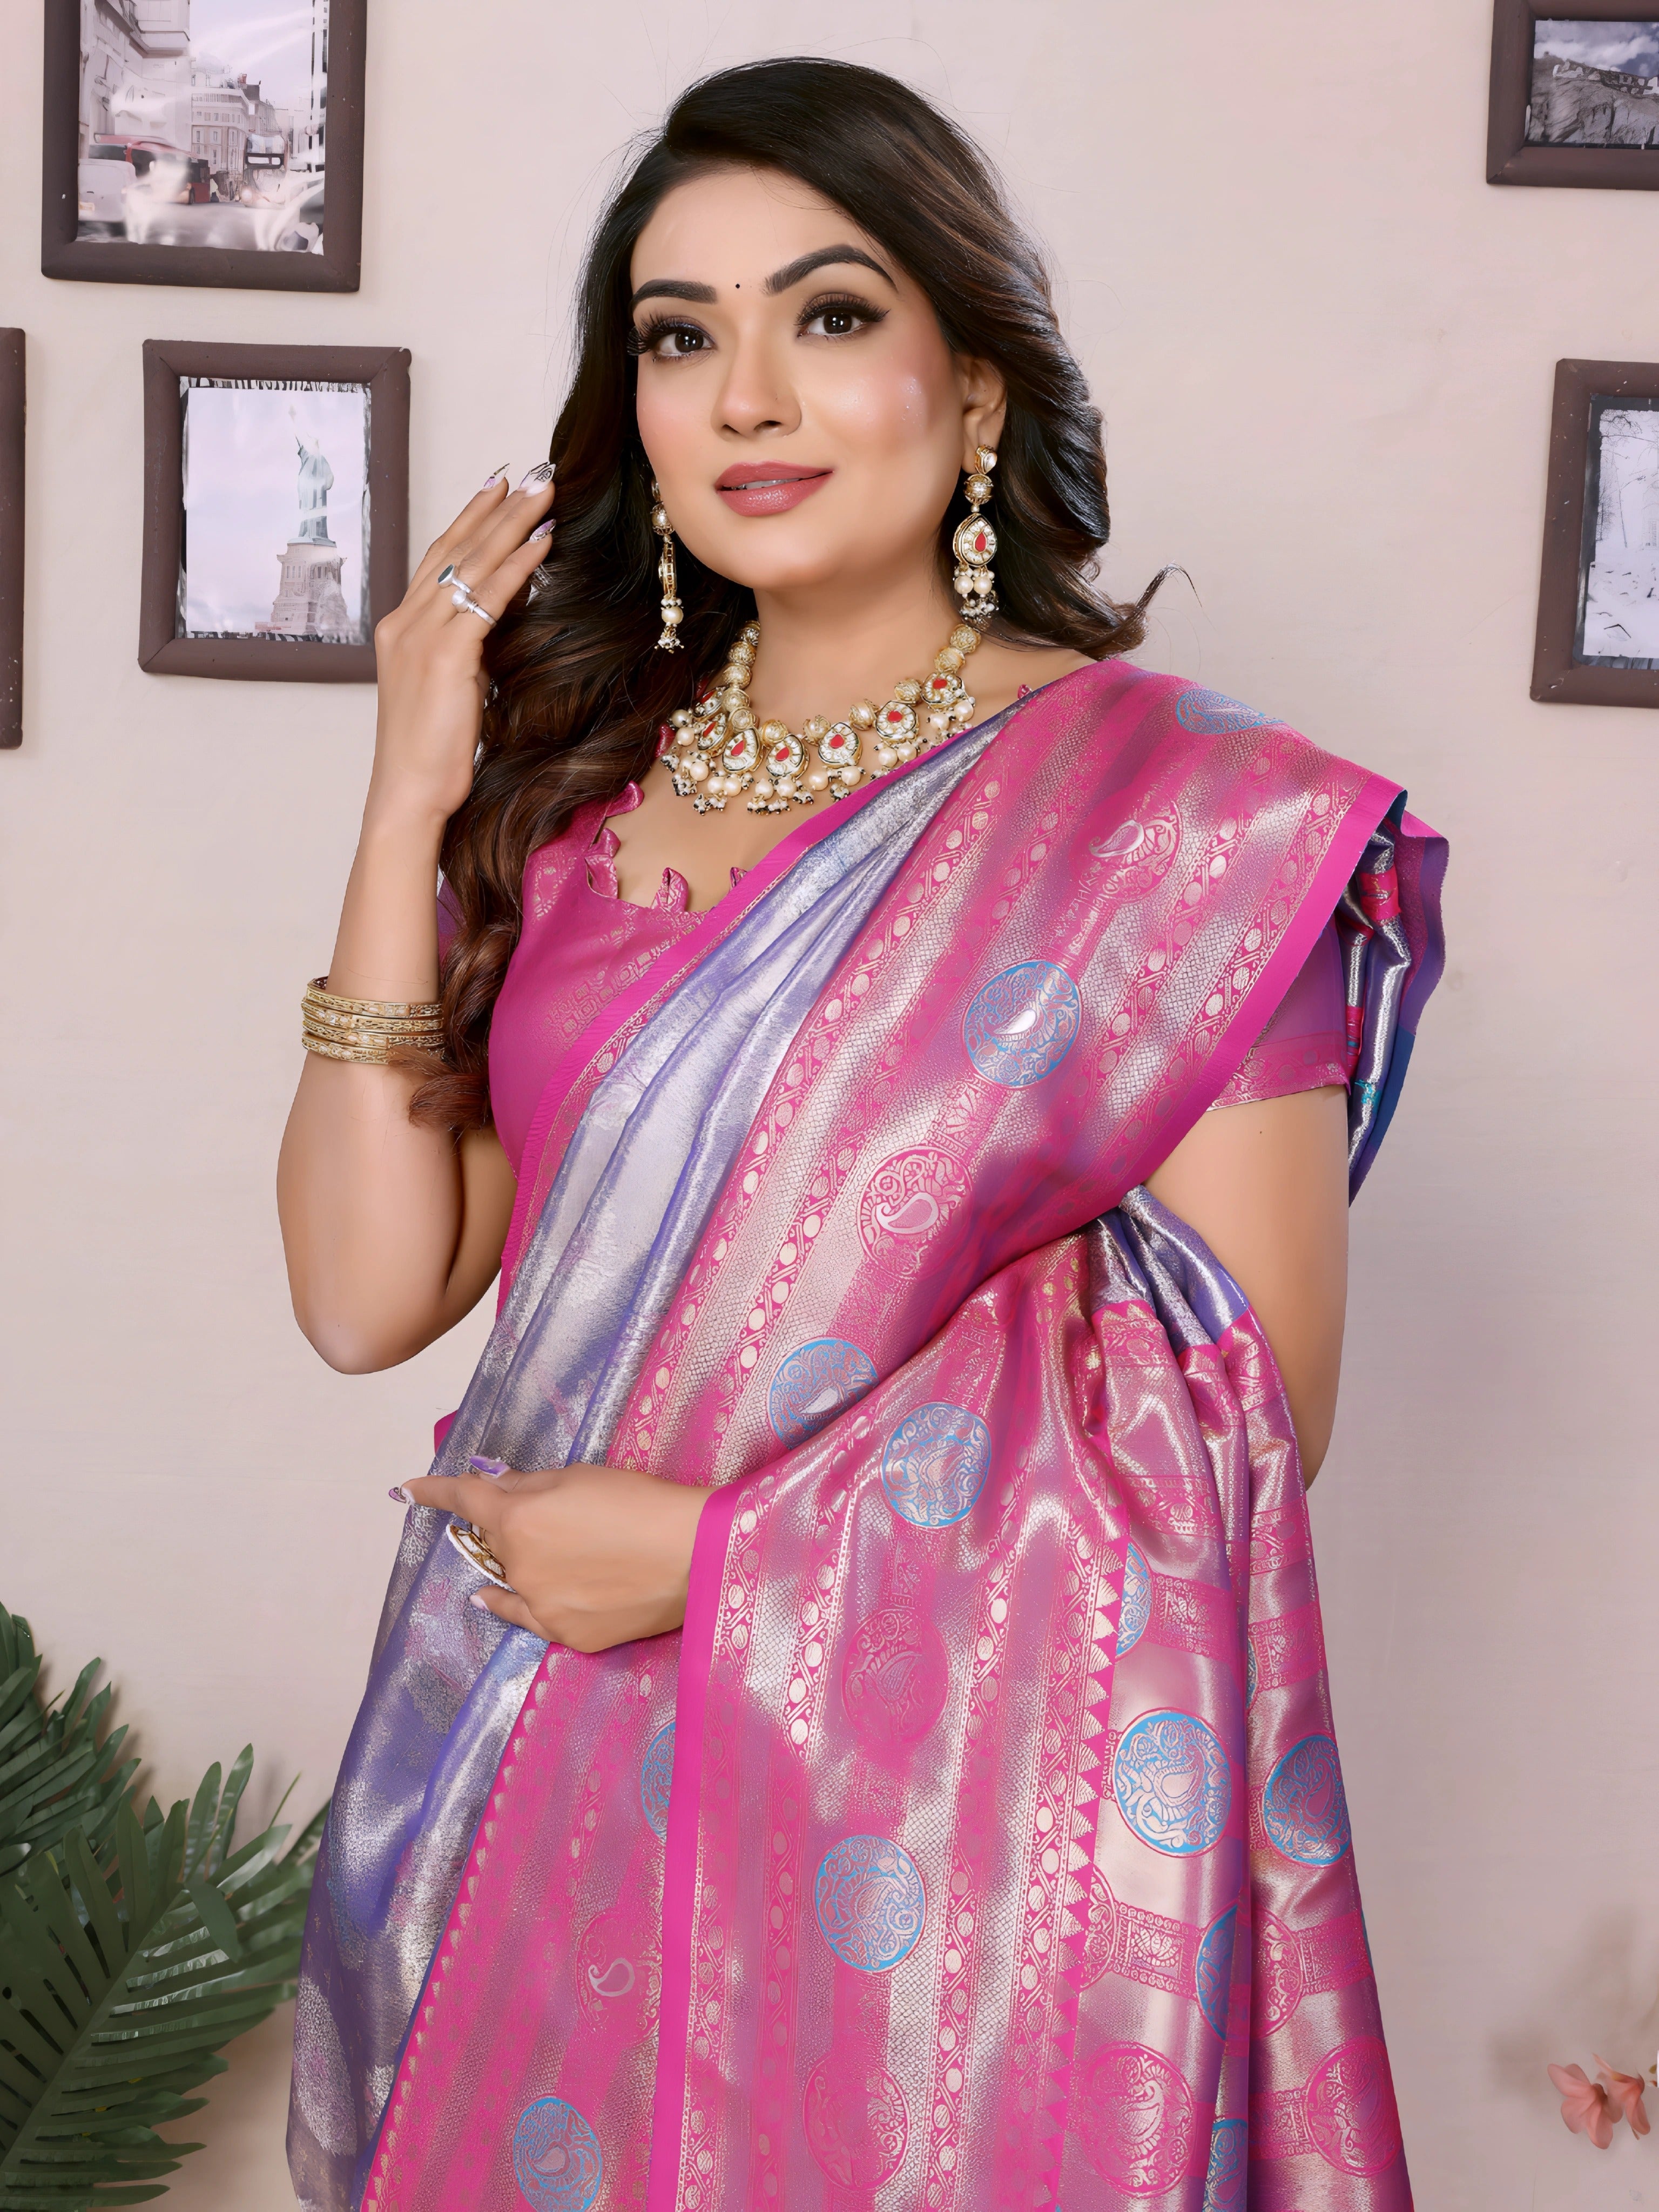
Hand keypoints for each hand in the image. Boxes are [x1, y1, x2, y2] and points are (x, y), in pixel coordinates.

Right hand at [367, 466, 556, 826]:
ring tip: (546, 494)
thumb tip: (498, 627)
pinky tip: (542, 544)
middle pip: (455, 548)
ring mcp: (421, 635)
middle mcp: (405, 621)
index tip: (498, 490)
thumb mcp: (451, 689)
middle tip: (532, 474)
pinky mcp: (445, 654)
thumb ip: (466, 652)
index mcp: (401, 628)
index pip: (438, 559)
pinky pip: (487, 597)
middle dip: (496, 507)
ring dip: (513, 524)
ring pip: (473, 563)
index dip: (469, 521)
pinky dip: (518, 566)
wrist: (409, 792)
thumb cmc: (431, 754)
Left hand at [402, 1461, 711, 1650]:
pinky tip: (499, 1598)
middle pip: (495, 1540)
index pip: (464, 1500)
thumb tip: (495, 1489)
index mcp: (518, 1520)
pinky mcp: (566, 1636)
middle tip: (556, 1516)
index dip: (434, 1492)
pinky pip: (527, 1615)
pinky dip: (512, 1601)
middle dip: (509, 1525)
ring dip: (523, 1561)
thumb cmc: (640, 1501)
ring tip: (565, 1552)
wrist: (694, 1555)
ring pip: (512, 1578)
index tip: (407, 1490)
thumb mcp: (581, 1476)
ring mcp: (539, 1607)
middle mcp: (517, 1567)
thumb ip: (528, 1486)